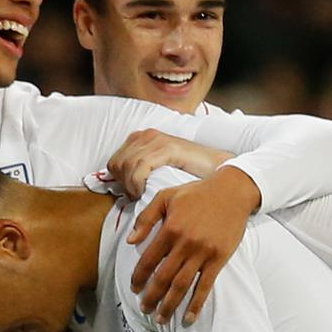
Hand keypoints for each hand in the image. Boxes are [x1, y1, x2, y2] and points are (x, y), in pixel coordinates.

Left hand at [107, 129, 234, 198]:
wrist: (218, 167)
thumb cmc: (190, 173)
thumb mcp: (158, 169)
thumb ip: (139, 172)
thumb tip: (120, 188)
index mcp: (142, 138)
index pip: (113, 161)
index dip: (119, 180)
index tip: (131, 193)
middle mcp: (147, 135)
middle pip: (117, 164)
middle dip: (124, 184)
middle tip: (137, 196)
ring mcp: (157, 139)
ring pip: (127, 165)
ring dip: (131, 186)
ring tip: (142, 195)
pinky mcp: (168, 147)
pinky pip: (140, 166)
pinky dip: (138, 182)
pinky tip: (145, 191)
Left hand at [127, 166, 260, 324]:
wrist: (231, 192)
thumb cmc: (195, 193)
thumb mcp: (165, 197)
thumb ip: (146, 218)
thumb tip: (130, 241)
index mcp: (170, 228)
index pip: (149, 259)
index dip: (139, 276)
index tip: (134, 288)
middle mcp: (185, 243)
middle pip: (163, 277)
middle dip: (151, 296)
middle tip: (144, 309)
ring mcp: (203, 253)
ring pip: (182, 285)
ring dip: (170, 304)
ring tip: (161, 318)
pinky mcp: (219, 258)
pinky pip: (205, 286)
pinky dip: (196, 304)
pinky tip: (189, 317)